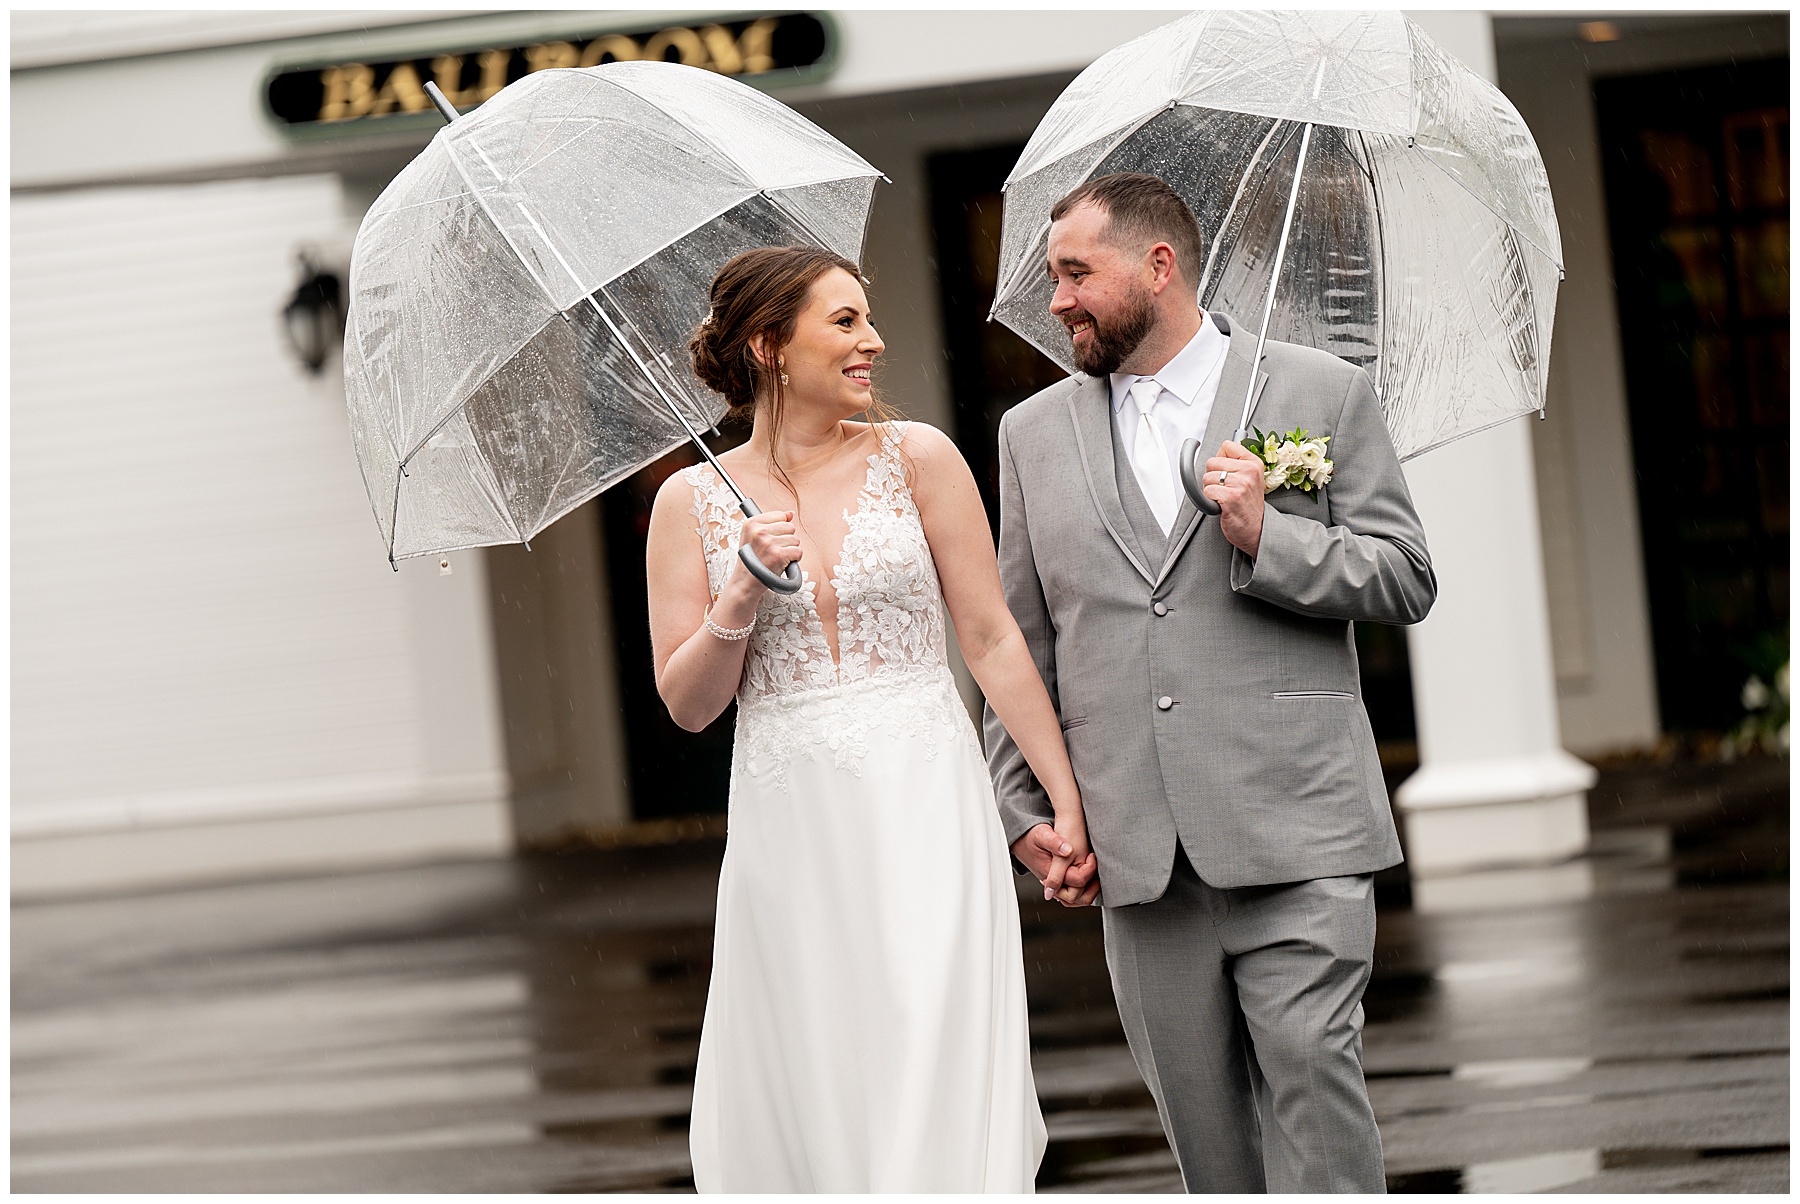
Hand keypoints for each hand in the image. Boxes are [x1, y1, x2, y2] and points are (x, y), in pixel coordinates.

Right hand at [732, 510, 801, 594]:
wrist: (745, 582)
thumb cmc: (750, 560)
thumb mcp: (753, 537)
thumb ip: (772, 522)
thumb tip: (790, 513)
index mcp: (751, 523)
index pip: (780, 515)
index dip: (779, 529)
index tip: (770, 539)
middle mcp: (759, 531)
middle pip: (790, 527)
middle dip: (786, 539)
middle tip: (773, 550)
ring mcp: (769, 543)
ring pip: (796, 540)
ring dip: (790, 550)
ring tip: (776, 558)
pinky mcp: (778, 555)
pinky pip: (798, 552)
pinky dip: (794, 559)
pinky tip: (782, 563)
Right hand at [1011, 822, 1100, 906]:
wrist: (1022, 839)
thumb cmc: (1032, 836)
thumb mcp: (1042, 834)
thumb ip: (1054, 842)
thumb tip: (1067, 851)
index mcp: (1050, 871)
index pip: (1076, 882)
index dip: (1089, 870)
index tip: (1091, 855)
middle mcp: (1052, 882)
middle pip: (1076, 898)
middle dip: (1091, 887)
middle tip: (1097, 872)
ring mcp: (1054, 884)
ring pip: (1074, 900)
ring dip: (1088, 892)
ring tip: (1095, 878)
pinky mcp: (1057, 882)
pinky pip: (1071, 895)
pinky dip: (1082, 891)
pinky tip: (1089, 879)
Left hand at [1202, 440, 1265, 558]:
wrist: (1256, 529)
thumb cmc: (1248, 505)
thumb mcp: (1250, 478)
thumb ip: (1236, 463)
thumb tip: (1219, 452)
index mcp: (1254, 463)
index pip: (1227, 446)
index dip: (1220, 460)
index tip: (1226, 472)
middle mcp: (1249, 471)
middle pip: (1212, 462)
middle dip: (1213, 477)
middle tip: (1225, 489)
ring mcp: (1241, 484)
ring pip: (1207, 477)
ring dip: (1211, 490)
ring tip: (1224, 497)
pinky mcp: (1231, 497)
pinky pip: (1207, 491)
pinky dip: (1210, 500)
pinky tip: (1221, 505)